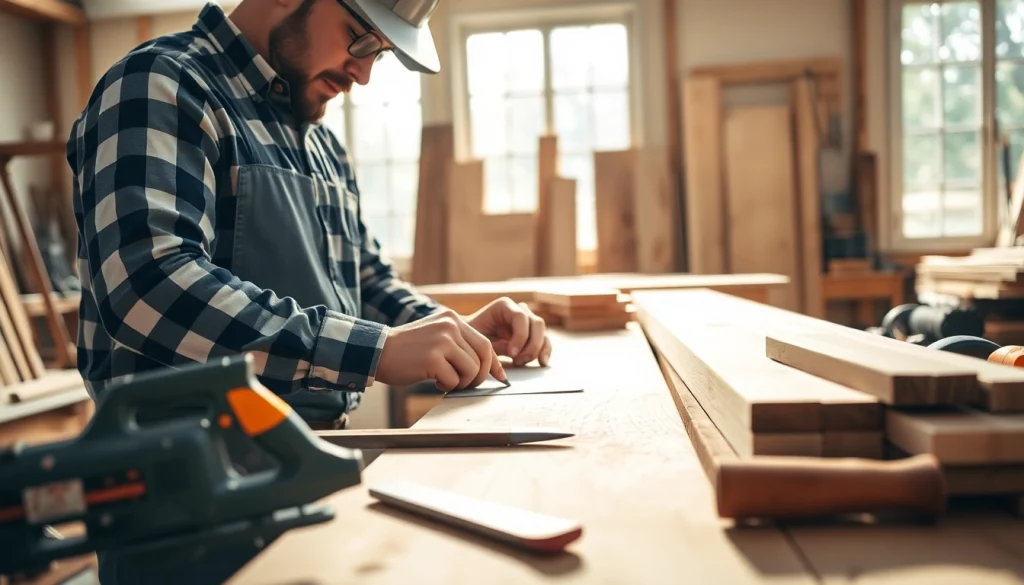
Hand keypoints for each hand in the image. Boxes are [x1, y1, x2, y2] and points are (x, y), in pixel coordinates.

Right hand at [375, 309, 506, 391]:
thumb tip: (489, 367)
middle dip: (479, 376)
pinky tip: (434, 381)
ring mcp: (442, 340)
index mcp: (452, 319)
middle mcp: (450, 326)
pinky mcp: (433, 358)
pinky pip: (454, 379)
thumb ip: (459, 345)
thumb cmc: (408, 351)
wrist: (377, 351)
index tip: (498, 377)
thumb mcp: (436, 337)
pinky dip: (447, 386)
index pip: (484, 343)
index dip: (493, 364)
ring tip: (446, 380)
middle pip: (482, 356)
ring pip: (471, 369)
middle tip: (466, 384)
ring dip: (461, 382)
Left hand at [466, 298, 550, 366]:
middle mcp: (519, 310)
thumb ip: (496, 348)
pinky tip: (542, 363)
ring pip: (543, 333)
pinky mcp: (532, 333)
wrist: (471, 339)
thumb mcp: (480, 341)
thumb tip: (512, 360)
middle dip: (531, 345)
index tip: (512, 354)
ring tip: (522, 362)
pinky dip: (544, 352)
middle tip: (519, 360)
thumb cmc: (472, 336)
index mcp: (504, 306)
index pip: (521, 317)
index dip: (520, 336)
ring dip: (537, 350)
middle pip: (537, 324)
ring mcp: (528, 321)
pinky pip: (544, 341)